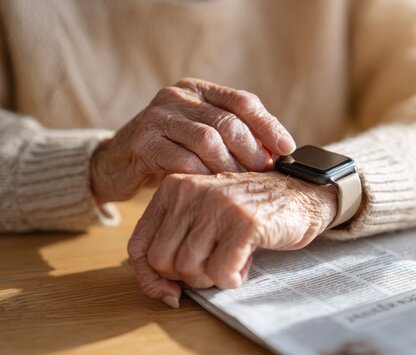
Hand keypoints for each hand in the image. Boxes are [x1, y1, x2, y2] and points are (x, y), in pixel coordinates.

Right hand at [90, 78, 295, 202]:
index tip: (287, 149)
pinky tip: (213, 190)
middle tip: (265, 174)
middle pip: (228, 121)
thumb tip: (278, 153)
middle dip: (252, 151)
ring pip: (208, 140)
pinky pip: (182, 160)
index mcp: (199, 91)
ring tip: (241, 186)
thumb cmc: (169, 153)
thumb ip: (233, 138)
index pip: (243, 101)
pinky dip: (203, 177)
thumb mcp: (202, 139)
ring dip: (230, 167)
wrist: (117, 164)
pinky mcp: (143, 141)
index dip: (268, 126)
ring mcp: (158, 116)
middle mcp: (178, 97)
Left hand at [127, 172, 336, 307]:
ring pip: (190, 269)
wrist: (301, 194)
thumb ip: (175, 243)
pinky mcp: (244, 223)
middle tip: (214, 264)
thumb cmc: (249, 212)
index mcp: (174, 187)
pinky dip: (232, 278)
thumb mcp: (203, 216)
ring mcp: (218, 205)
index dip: (151, 278)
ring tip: (233, 258)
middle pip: (163, 262)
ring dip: (213, 277)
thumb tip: (160, 291)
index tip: (171, 290)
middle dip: (188, 276)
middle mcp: (191, 191)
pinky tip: (245, 264)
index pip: (139, 246)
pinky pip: (220, 273)